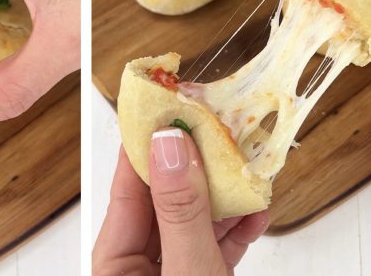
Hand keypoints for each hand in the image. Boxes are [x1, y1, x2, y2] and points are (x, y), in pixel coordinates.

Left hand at [93, 130, 268, 274]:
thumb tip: (170, 147)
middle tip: (217, 131)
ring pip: (193, 222)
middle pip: (163, 202)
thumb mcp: (186, 271)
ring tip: (244, 164)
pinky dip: (237, 229)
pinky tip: (255, 210)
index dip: (147, 147)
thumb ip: (180, 212)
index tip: (168, 110)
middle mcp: (138, 268)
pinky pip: (216, 248)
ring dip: (223, 196)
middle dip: (193, 168)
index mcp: (114, 265)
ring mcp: (172, 273)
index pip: (126, 191)